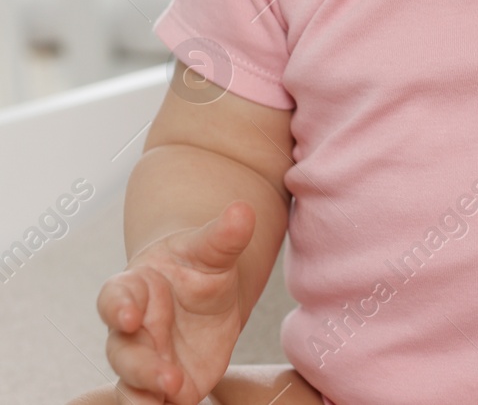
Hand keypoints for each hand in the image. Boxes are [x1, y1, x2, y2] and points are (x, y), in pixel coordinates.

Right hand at [96, 200, 255, 404]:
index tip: (130, 315)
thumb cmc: (200, 265)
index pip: (114, 298)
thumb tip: (244, 211)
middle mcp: (131, 330)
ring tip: (169, 395)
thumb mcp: (214, 250)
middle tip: (165, 375)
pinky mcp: (166, 383)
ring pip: (131, 383)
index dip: (118, 307)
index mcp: (134, 288)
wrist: (207, 292)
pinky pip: (154, 401)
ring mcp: (146, 359)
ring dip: (145, 393)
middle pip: (122, 351)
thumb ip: (223, 236)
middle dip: (140, 366)